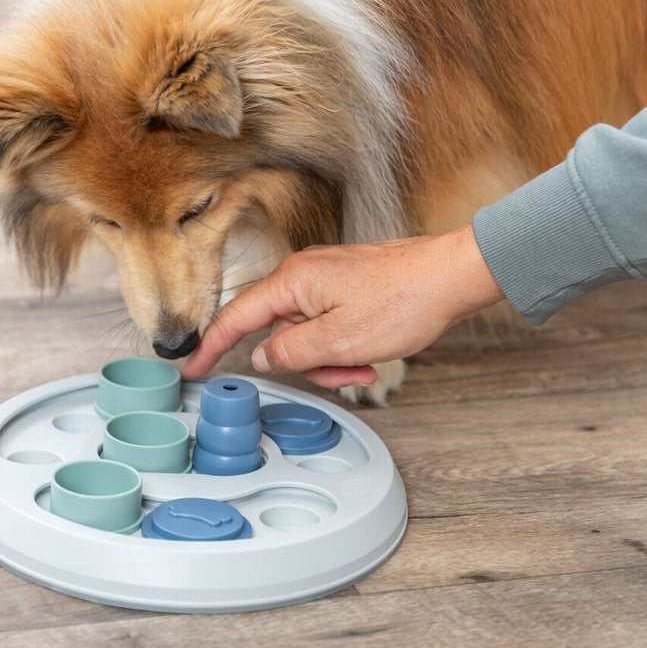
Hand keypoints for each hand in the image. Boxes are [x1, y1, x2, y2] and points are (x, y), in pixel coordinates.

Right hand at [180, 224, 504, 388]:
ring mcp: (326, 279)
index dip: (211, 347)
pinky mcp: (347, 286)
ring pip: (307, 334)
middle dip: (306, 363)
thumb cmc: (405, 300)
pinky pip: (328, 324)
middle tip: (342, 372)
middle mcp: (303, 274)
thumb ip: (290, 353)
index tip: (192, 367)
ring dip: (331, 358)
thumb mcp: (339, 341)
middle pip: (278, 333)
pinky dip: (345, 345)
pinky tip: (373, 351)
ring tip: (366, 362)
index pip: (236, 319)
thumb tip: (263, 357)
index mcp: (292, 282)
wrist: (454, 275)